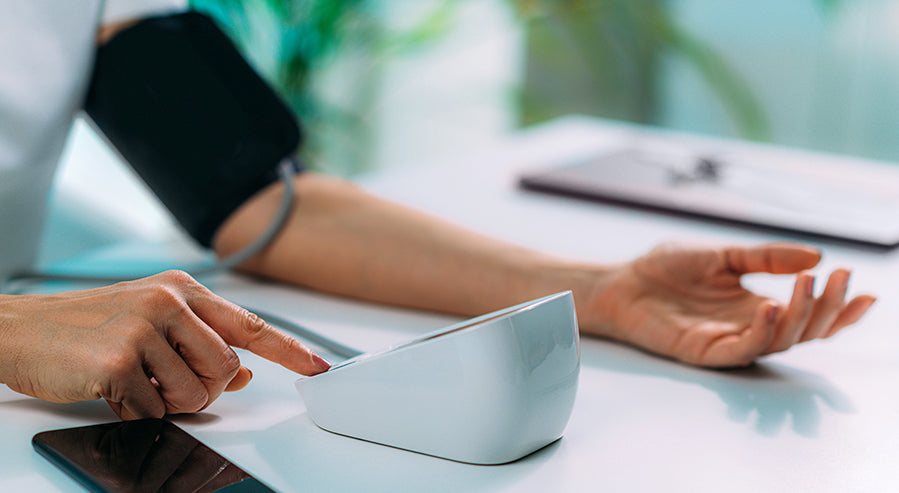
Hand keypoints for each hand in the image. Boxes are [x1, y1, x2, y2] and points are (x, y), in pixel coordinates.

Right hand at [0, 270, 329, 418]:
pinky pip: (154, 411)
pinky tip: (112, 388)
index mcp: (182, 290)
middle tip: (164, 381)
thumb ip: (201, 342)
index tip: (319, 366)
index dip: (289, 349)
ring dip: (168, 402)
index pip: (249, 324)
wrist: (20, 328)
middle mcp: (168, 303)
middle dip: (202, 389)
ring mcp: (143, 329)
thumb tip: (243, 373)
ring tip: (135, 380)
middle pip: (226, 370)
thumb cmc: (88, 324)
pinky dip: (137, 411)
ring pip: (195, 394)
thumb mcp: (151, 320)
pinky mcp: (118, 361)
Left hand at [580, 243, 875, 366]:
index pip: (807, 315)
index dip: (839, 309)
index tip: (866, 292)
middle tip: (839, 279)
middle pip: (803, 331)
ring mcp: (728, 340)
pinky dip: (760, 332)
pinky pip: (741, 349)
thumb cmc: (666, 269)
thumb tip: (815, 254)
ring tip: (808, 283)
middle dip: (827, 308)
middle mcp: (747, 326)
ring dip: (799, 315)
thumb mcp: (724, 254)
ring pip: (779, 341)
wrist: (623, 281)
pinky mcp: (704, 351)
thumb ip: (766, 257)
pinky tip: (768, 306)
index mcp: (756, 305)